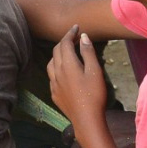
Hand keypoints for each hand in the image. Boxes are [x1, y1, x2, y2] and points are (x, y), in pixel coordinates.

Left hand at [47, 25, 112, 147]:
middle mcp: (56, 71)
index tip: (76, 27)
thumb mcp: (95, 71)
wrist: (86, 120)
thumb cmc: (94, 95)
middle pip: (56, 50)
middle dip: (64, 41)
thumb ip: (88, 52)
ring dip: (58, 53)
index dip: (70, 33)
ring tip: (67, 52)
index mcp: (67, 64)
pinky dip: (56, 67)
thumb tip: (82, 36)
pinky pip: (51, 75)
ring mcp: (53, 83)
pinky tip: (63, 71)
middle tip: (74, 37)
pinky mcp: (54, 93)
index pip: (65, 42)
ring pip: (51, 62)